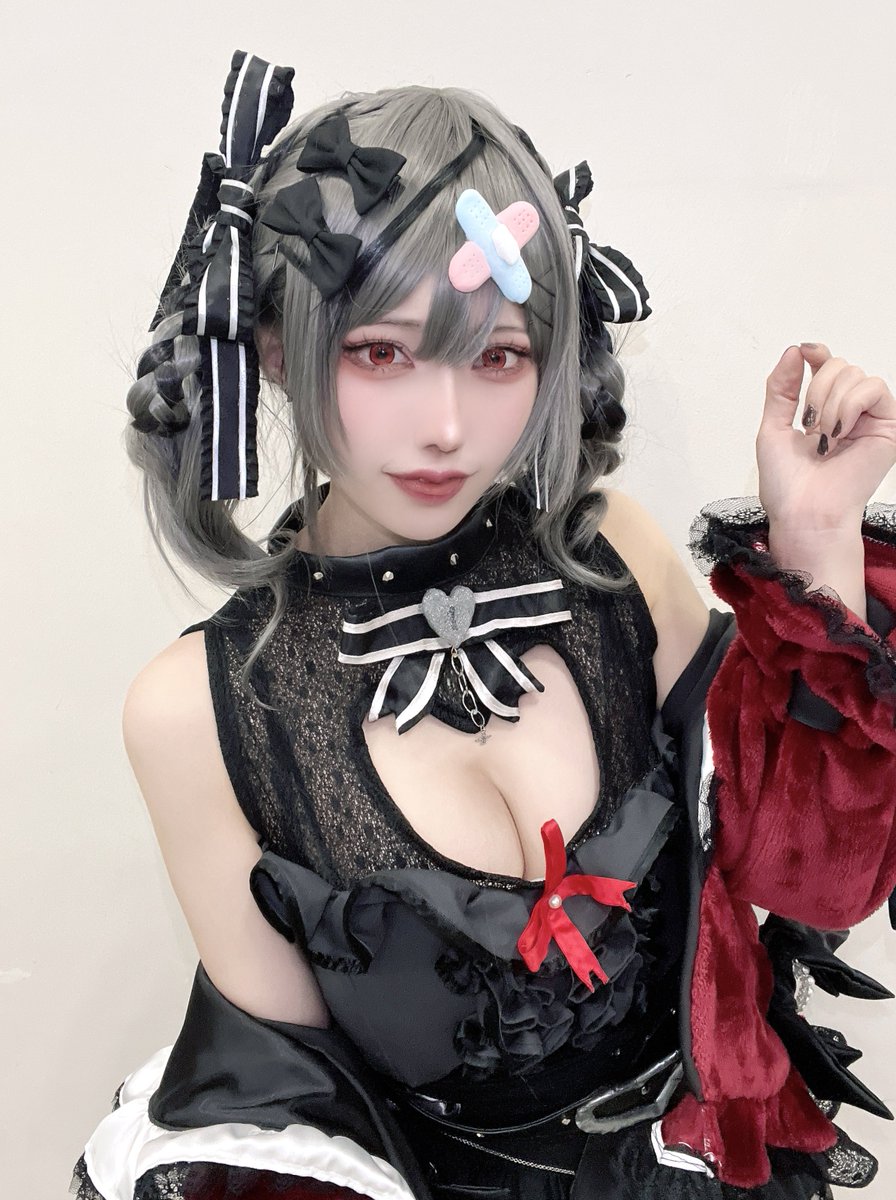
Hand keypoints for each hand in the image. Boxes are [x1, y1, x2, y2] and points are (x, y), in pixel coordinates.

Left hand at [756, 343, 895, 533]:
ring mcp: (869, 419)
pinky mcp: (888, 427)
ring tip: (823, 438)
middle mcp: (848, 413)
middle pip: (839, 366)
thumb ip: (782, 389)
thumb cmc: (788, 485)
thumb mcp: (773, 428)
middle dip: (816, 390)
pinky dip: (849, 405)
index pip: (828, 367)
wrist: (804, 513)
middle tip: (808, 426)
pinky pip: (873, 389)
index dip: (818, 354)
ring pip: (855, 375)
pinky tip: (839, 433)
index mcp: (823, 412)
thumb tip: (794, 351)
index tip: (805, 352)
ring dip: (829, 404)